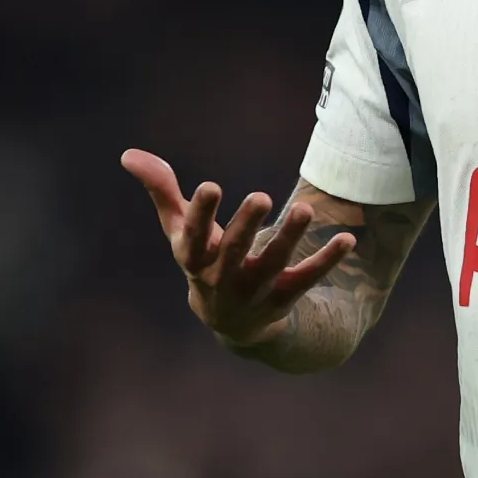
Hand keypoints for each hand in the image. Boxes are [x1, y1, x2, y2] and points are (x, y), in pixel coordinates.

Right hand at [122, 148, 355, 346]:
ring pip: (274, 265)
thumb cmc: (202, 261)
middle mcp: (222, 278)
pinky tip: (347, 240)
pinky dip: (327, 261)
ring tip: (307, 209)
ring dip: (290, 238)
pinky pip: (307, 280)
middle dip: (246, 226)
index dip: (201, 214)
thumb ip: (161, 191)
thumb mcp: (180, 230)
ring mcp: (254, 291)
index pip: (194, 237)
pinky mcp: (283, 299)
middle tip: (262, 196)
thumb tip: (129, 153)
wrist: (230, 323)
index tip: (210, 186)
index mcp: (195, 259)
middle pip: (234, 252)